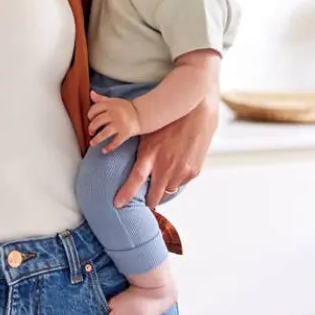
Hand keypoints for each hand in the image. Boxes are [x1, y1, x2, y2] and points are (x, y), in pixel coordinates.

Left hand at [87, 92, 141, 152]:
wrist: (142, 114)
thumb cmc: (125, 108)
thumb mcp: (113, 101)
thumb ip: (101, 99)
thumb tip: (91, 93)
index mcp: (110, 105)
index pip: (95, 109)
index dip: (90, 115)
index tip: (90, 119)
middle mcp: (114, 114)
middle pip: (98, 121)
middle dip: (92, 128)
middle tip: (91, 132)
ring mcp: (119, 124)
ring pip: (104, 133)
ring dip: (97, 139)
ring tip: (92, 143)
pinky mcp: (125, 133)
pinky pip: (116, 142)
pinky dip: (109, 147)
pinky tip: (104, 150)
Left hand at [114, 89, 218, 209]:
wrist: (197, 110)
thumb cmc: (168, 119)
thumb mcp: (148, 132)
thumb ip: (137, 148)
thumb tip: (124, 158)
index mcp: (150, 154)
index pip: (136, 179)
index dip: (126, 194)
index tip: (117, 204)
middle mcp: (165, 166)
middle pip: (154, 196)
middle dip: (150, 200)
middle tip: (147, 200)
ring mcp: (181, 170)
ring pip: (169, 190)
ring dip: (165, 186)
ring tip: (166, 170)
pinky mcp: (194, 171)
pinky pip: (182, 182)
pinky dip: (178, 178)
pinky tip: (178, 163)